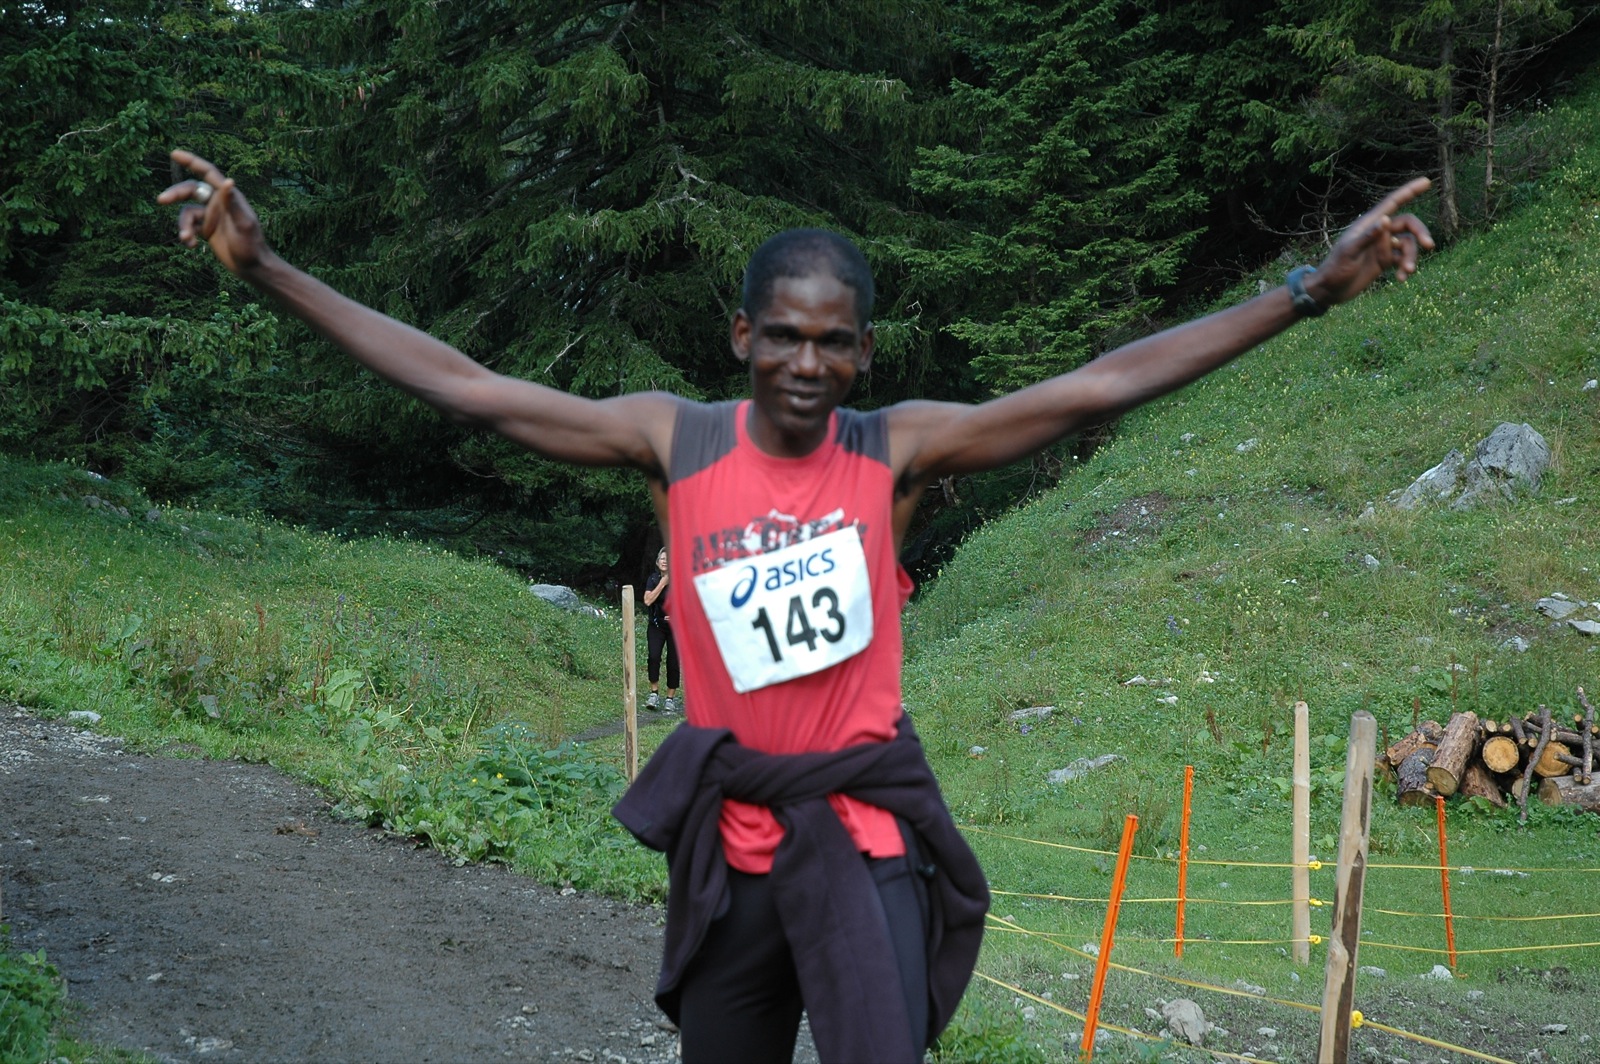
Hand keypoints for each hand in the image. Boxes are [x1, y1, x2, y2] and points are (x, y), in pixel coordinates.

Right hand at [156, 150, 271, 276]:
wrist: (251, 267)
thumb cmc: (251, 245)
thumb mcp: (243, 224)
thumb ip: (233, 204)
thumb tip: (228, 181)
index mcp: (228, 196)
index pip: (208, 173)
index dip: (192, 162)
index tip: (174, 153)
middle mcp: (218, 203)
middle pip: (190, 190)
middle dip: (175, 194)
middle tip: (161, 200)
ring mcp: (211, 216)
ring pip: (186, 212)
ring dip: (183, 224)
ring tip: (187, 238)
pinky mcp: (205, 230)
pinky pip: (188, 226)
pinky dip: (186, 235)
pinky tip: (191, 245)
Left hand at [1308, 177, 1435, 305]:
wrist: (1329, 290)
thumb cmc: (1334, 269)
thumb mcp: (1349, 253)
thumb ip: (1367, 237)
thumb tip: (1386, 219)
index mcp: (1368, 224)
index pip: (1392, 203)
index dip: (1409, 191)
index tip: (1426, 181)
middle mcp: (1378, 232)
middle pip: (1408, 224)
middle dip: (1420, 233)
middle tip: (1429, 245)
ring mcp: (1383, 246)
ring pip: (1408, 244)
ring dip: (1412, 256)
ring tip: (1408, 271)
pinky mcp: (1385, 261)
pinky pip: (1403, 259)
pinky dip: (1406, 267)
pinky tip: (1401, 278)